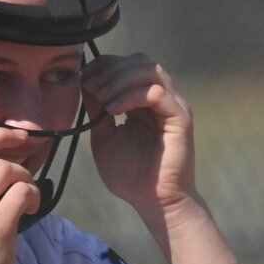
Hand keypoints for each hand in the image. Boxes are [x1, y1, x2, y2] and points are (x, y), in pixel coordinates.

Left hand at [82, 54, 196, 212]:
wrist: (153, 202)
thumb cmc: (130, 175)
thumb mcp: (104, 137)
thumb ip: (97, 109)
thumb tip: (85, 83)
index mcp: (142, 100)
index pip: (126, 65)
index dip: (104, 66)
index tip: (83, 78)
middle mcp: (160, 98)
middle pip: (139, 61)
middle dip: (110, 69)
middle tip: (90, 86)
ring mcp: (172, 105)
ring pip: (150, 70)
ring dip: (120, 79)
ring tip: (102, 98)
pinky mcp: (180, 117)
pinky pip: (156, 93)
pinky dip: (131, 96)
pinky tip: (113, 110)